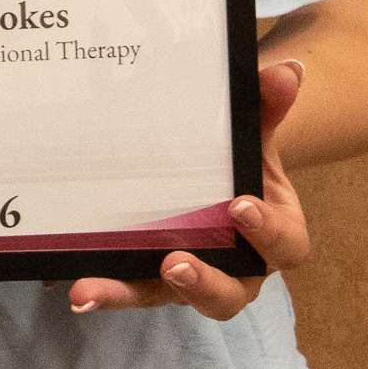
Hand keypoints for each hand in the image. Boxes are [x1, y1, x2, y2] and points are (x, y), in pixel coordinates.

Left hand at [61, 58, 309, 320]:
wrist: (218, 172)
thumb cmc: (242, 158)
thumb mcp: (254, 131)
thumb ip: (266, 104)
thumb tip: (288, 70)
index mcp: (275, 235)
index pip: (283, 243)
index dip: (267, 231)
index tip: (239, 206)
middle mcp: (236, 268)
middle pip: (229, 294)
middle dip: (203, 283)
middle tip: (176, 263)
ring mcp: (191, 280)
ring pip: (169, 298)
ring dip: (131, 294)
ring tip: (95, 288)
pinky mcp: (152, 279)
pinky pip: (131, 289)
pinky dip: (108, 291)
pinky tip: (79, 290)